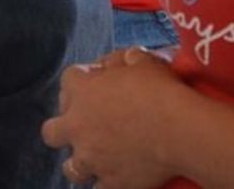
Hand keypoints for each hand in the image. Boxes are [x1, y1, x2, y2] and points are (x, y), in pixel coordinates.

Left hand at [41, 47, 185, 188]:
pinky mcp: (111, 182)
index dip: (84, 79)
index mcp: (82, 92)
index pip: (69, 79)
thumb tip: (128, 57)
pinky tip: (117, 180)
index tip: (100, 82)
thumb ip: (128, 59)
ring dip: (81, 163)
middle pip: (52, 131)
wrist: (181, 131)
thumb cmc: (163, 92)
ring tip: (96, 160)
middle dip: (64, 129)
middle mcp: (78, 126)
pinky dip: (108, 185)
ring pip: (70, 168)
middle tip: (85, 127)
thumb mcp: (144, 62)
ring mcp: (91, 158)